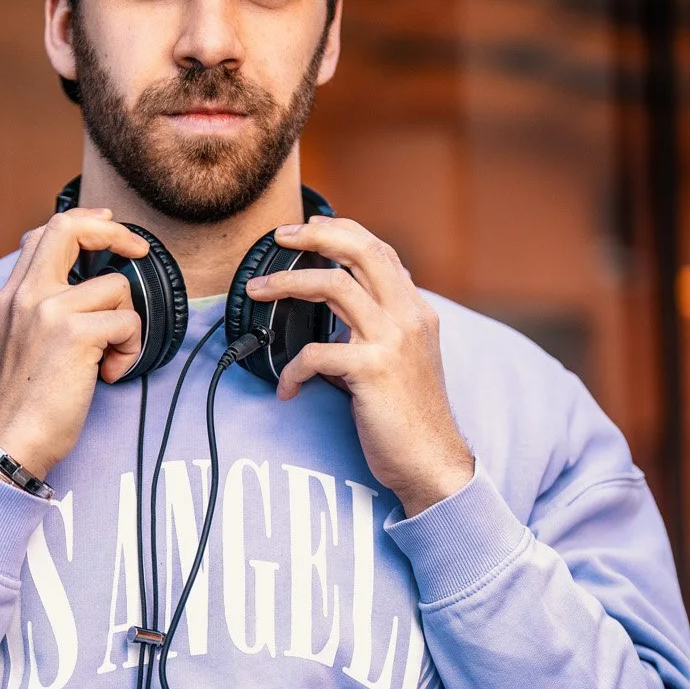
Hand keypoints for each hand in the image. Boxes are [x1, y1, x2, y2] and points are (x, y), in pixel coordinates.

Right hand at [0, 208, 146, 477]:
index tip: (109, 227)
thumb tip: (83, 284)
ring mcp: (49, 311)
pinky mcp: (75, 334)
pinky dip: (129, 351)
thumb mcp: (19, 339)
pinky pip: (128, 323)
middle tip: (139, 251)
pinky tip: (108, 373)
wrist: (12, 439)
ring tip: (108, 357)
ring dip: (126, 323)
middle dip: (115, 233)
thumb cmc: (25, 399)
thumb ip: (41, 306)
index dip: (84, 223)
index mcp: (13, 295)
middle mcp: (27, 295)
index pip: (45, 232)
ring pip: (117, 287)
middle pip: (70, 229)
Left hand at [246, 217, 473, 518]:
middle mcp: (408, 316)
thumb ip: (378, 328)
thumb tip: (337, 310)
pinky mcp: (372, 370)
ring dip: (286, 284)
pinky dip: (292, 369)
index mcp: (416, 310)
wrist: (432, 461)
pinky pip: (316, 353)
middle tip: (279, 235)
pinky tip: (287, 388)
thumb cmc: (410, 417)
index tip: (310, 227)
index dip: (343, 231)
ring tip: (257, 291)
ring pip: (333, 286)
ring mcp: (391, 341)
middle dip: (315, 235)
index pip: (380, 251)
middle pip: (361, 250)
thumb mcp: (403, 360)